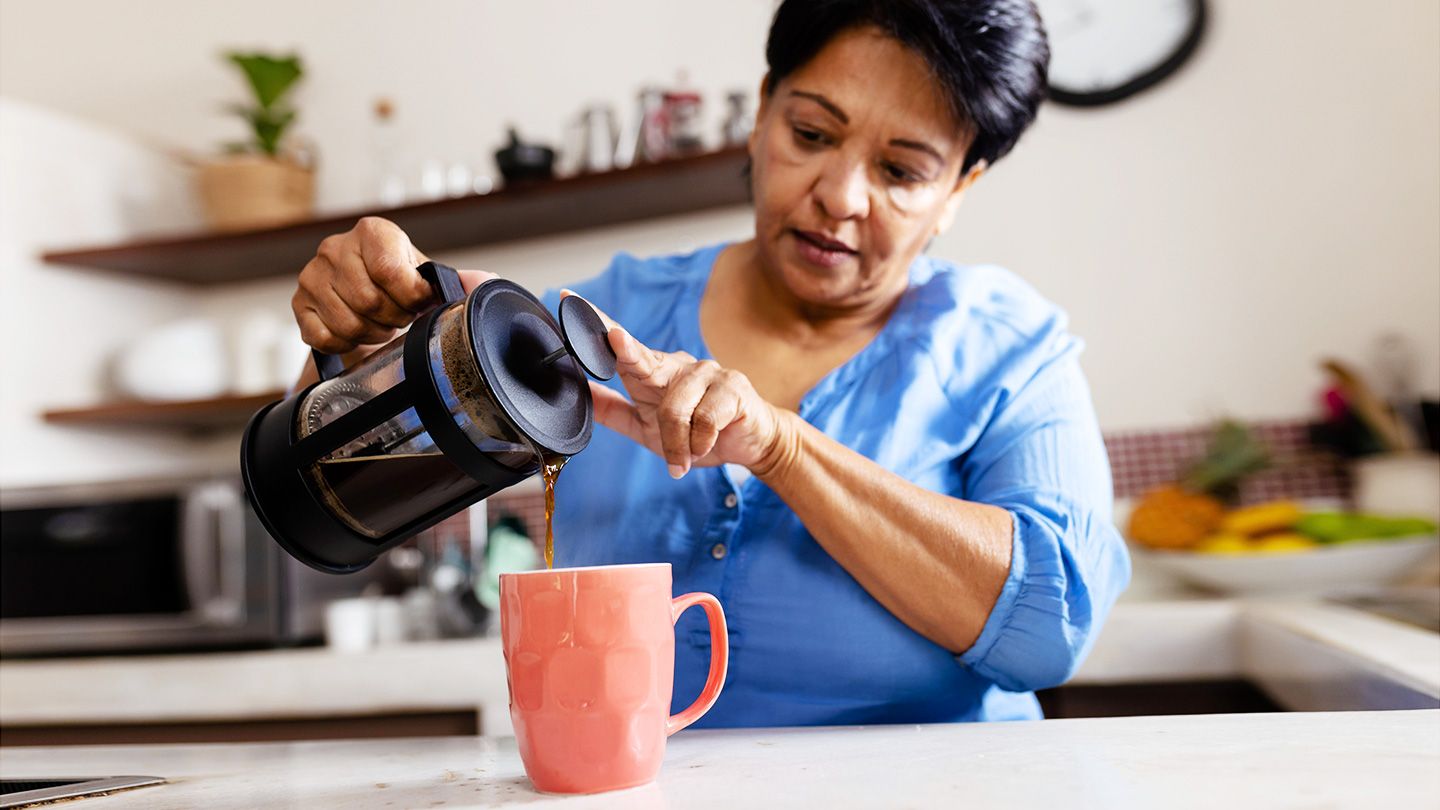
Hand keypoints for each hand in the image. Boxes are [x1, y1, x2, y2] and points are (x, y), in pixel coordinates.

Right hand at [292, 216, 493, 354]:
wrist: (365, 298)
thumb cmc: (399, 285)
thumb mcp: (428, 277)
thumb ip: (459, 281)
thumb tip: (487, 281)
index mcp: (374, 232)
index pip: (390, 272)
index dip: (410, 299)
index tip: (418, 303)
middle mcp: (336, 247)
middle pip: (370, 301)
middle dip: (393, 319)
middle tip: (399, 317)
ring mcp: (312, 275)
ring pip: (348, 323)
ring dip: (372, 333)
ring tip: (381, 324)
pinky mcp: (299, 304)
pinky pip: (323, 337)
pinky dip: (346, 344)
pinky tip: (356, 333)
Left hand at [569, 292, 788, 478]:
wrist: (750, 443)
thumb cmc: (698, 432)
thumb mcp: (647, 427)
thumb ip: (613, 410)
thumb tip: (580, 393)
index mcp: (653, 371)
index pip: (619, 346)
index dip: (596, 324)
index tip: (568, 299)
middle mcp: (678, 365)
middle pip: (644, 357)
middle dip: (626, 348)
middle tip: (616, 338)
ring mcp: (707, 372)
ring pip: (675, 412)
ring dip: (676, 445)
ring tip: (683, 458)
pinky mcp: (731, 388)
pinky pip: (703, 422)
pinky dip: (699, 444)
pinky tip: (706, 446)